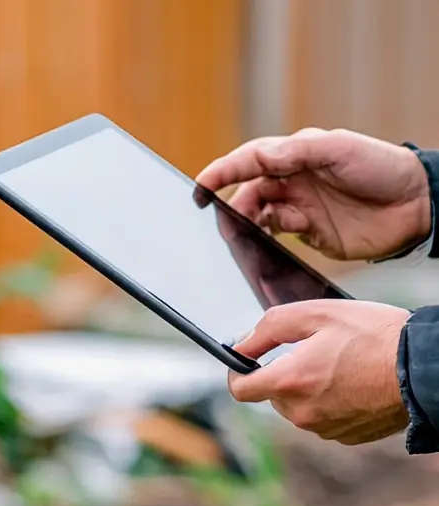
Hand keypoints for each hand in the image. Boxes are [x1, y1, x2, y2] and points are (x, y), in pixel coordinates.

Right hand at [196, 128, 431, 260]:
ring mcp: (301, 208)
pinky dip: (265, 241)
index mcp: (297, 155)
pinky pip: (277, 238)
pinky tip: (261, 246)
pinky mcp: (310, 234)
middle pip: (250, 192)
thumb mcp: (338, 149)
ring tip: (239, 235)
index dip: (223, 172)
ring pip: (260, 217)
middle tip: (220, 221)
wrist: (414, 206)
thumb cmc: (380, 167)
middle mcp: (294, 181)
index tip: (200, 186)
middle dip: (233, 205)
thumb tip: (258, 157)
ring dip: (247, 225)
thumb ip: (296, 151)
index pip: (251, 161)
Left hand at [228, 301, 410, 444]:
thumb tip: (239, 346)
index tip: (244, 361)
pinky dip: (331, 402)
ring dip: (309, 388)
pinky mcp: (345, 436)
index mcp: (290, 382)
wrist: (423, 368)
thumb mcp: (316, 314)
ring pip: (299, 408)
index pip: (240, 389)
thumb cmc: (374, 335)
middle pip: (273, 395)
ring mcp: (324, 428)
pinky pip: (324, 418)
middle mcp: (302, 412)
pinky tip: (354, 383)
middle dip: (284, 374)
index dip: (238, 373)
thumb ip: (268, 329)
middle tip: (315, 351)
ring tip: (341, 365)